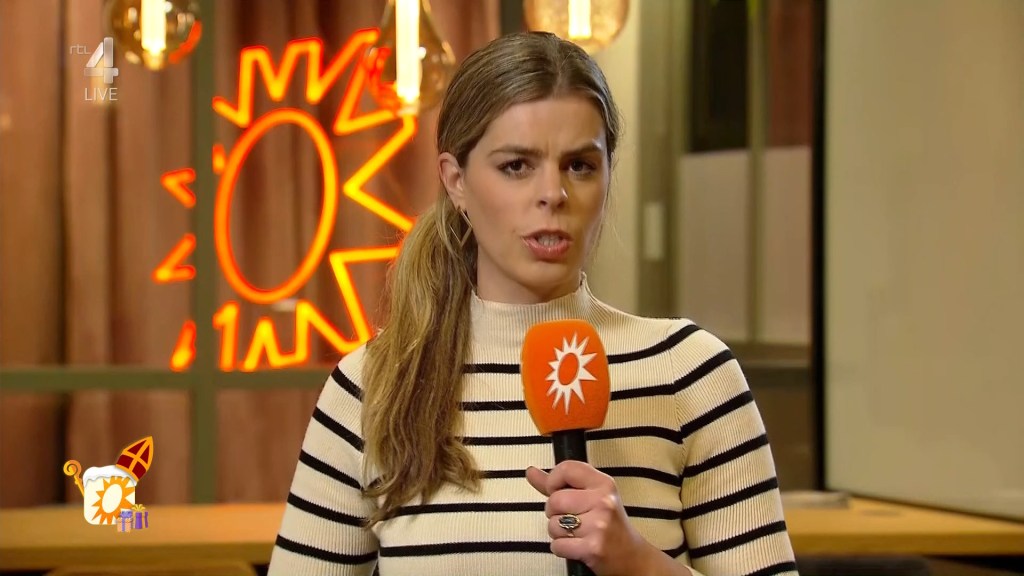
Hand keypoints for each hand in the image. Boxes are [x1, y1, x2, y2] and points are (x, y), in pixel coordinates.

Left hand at [526, 461, 667, 575]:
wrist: (632, 557)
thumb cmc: (609, 524)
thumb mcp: (591, 497)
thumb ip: (559, 484)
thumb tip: (530, 472)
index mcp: (603, 484)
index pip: (566, 469)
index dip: (553, 481)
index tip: (558, 491)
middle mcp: (603, 501)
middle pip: (554, 500)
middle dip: (555, 513)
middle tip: (572, 519)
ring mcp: (599, 525)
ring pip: (553, 524)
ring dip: (558, 533)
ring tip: (577, 534)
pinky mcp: (593, 548)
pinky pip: (557, 545)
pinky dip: (561, 548)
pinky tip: (576, 546)